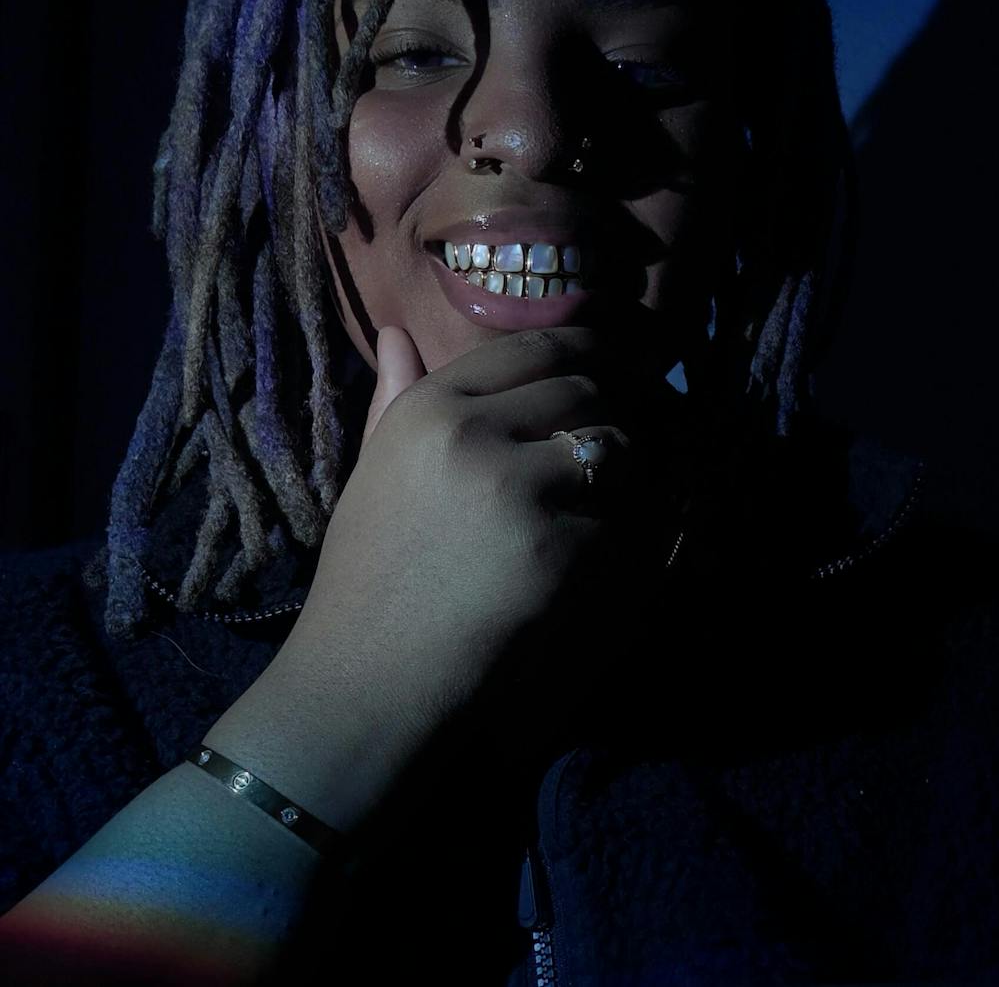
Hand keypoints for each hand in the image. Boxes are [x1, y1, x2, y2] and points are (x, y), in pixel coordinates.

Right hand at [211, 324, 682, 830]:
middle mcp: (475, 434)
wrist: (369, 678)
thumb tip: (396, 331)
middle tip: (601, 444)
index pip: (531, 347)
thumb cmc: (368, 573)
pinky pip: (617, 521)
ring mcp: (519, 491)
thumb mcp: (372, 471)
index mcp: (429, 409)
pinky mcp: (558, 550)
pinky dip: (611, 539)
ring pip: (613, 447)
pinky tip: (578, 564)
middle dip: (603, 413)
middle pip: (583, 390)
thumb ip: (394, 397)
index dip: (580, 347)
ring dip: (618, 471)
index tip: (605, 357)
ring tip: (595, 500)